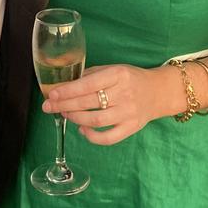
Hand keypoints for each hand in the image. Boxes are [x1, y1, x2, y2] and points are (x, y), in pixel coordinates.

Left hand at [42, 63, 163, 144]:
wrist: (158, 91)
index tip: (52, 94)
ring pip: (96, 120)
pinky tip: (82, 129)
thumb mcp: (113, 69)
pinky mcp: (132, 128)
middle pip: (89, 102)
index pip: (89, 84)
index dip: (68, 90)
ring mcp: (129, 112)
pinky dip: (92, 136)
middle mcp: (124, 93)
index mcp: (118, 75)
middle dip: (65, 105)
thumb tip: (64, 85)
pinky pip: (109, 137)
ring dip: (76, 118)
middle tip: (49, 107)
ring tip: (65, 114)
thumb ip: (90, 76)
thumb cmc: (130, 79)